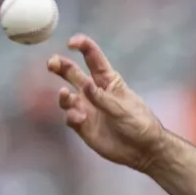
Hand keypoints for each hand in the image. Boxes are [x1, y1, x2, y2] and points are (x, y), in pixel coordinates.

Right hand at [46, 34, 166, 170]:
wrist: (143, 151)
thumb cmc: (139, 124)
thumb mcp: (123, 108)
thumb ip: (103, 98)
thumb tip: (85, 85)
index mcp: (108, 80)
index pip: (93, 57)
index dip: (82, 46)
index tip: (71, 43)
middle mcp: (94, 92)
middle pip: (72, 73)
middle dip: (60, 66)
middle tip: (52, 63)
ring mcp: (87, 108)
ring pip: (67, 96)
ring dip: (63, 95)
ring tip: (65, 94)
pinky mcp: (83, 125)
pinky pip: (70, 117)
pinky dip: (71, 116)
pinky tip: (79, 118)